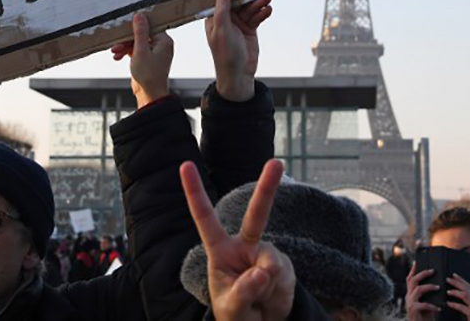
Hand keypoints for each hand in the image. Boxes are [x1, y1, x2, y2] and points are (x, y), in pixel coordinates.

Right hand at [111, 13, 172, 108]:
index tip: (125, 26)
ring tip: (114, 52)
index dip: (136, 26)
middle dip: (126, 39)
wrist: (149, 95)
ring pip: (137, 42)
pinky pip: (136, 50)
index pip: (149, 26)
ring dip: (124, 46)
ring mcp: (154, 52)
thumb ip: (140, 32)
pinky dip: (127, 52)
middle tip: (116, 44)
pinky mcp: (147, 59)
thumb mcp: (141, 50)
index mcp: (164, 41)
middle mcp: (161, 45)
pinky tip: (118, 57)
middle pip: (141, 34)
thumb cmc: (149, 75)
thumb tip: (139, 15)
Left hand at [180, 158, 293, 320]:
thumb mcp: (231, 307)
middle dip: (267, 187)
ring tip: (259, 299)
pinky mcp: (284, 265)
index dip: (195, 192)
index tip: (185, 165)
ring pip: (270, 262)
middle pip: (257, 214)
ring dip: (265, 285)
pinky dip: (277, 290)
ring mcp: (265, 254)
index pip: (205, 217)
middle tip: (276, 163)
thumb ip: (244, 290)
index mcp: (220, 250)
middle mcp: (244, 246)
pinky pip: (282, 275)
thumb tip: (263, 269)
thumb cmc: (236, 312)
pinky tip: (271, 296)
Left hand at [204, 0, 271, 101]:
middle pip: (238, 2)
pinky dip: (262, 13)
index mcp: (214, 19)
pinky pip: (257, 17)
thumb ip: (222, 12)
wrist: (239, 74)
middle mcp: (226, 19)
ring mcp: (238, 24)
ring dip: (258, 4)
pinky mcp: (250, 29)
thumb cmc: (225, 55)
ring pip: (249, 9)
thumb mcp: (222, 31)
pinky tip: (268, 10)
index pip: (221, 0)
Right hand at [405, 263, 438, 320]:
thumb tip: (437, 285)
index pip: (409, 278)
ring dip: (429, 287)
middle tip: (433, 271)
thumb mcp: (426, 303)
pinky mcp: (413, 310)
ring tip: (438, 287)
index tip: (417, 262)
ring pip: (418, 289)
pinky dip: (432, 305)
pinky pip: (423, 304)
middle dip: (423, 273)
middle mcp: (408, 296)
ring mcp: (409, 303)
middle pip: (412, 280)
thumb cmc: (425, 317)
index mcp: (410, 293)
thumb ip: (428, 295)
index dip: (413, 270)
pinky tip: (439, 308)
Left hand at [445, 273, 469, 320]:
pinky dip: (454, 304)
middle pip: (467, 288)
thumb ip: (469, 301)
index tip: (453, 275)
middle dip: (457, 283)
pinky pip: (462, 307)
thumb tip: (457, 292)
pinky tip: (448, 303)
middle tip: (447, 279)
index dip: (461, 280)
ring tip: (447, 292)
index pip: (469, 286)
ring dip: (455, 292)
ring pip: (465, 295)